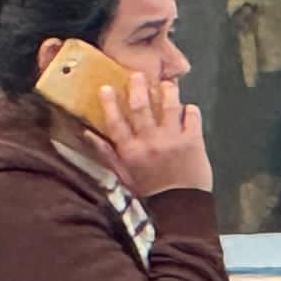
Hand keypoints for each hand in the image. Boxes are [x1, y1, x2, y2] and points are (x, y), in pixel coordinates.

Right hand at [95, 66, 211, 199]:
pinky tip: (188, 107)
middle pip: (141, 107)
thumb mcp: (122, 174)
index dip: (109, 103)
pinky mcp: (194, 141)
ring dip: (168, 91)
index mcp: (130, 150)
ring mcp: (173, 140)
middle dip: (138, 87)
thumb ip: (105, 152)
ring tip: (167, 83)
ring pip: (169, 106)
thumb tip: (86, 133)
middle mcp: (150, 141)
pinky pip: (193, 117)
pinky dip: (191, 109)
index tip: (106, 87)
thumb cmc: (148, 190)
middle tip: (138, 74)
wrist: (180, 206)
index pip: (115, 121)